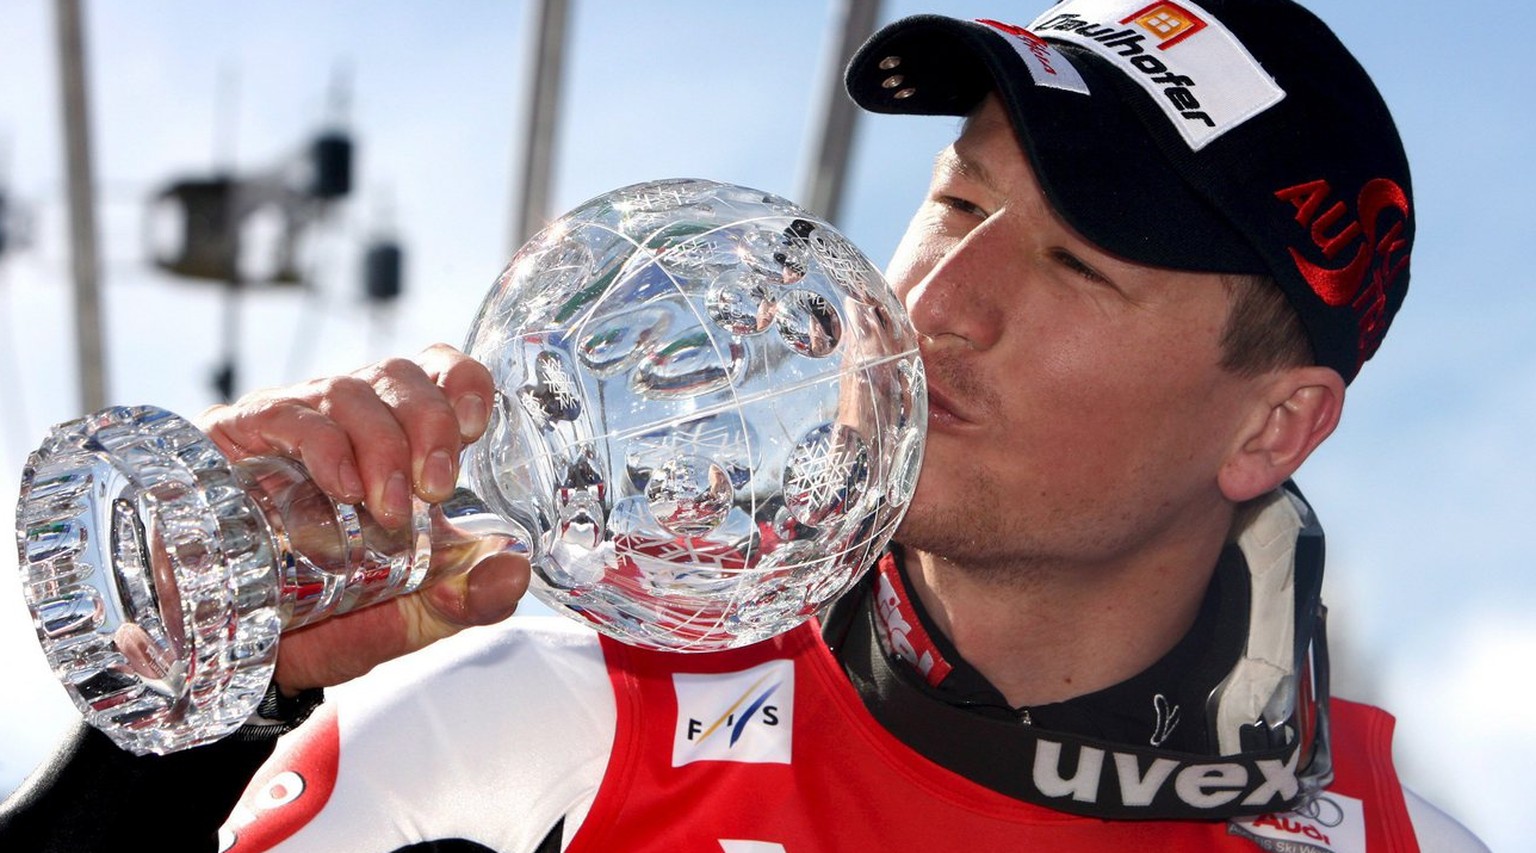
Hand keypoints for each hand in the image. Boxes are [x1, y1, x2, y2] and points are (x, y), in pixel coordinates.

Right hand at [197, 344, 529, 691]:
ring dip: (381, 446)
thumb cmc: (334, 618)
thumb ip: (469, 598)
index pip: (437, 372)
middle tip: (435, 489)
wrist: (247, 657)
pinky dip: (323, 447)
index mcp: (400, 444)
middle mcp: (349, 423)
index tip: (476, 425)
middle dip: (429, 423)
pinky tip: (340, 488)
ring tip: (387, 510)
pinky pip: (286, 416)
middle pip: (399, 374)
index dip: (462, 381)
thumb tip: (514, 573)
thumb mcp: (413, 614)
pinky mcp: (236, 441)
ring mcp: (292, 425)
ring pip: (349, 390)